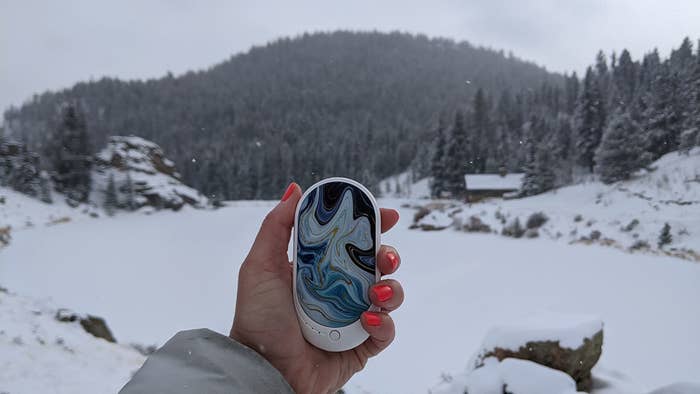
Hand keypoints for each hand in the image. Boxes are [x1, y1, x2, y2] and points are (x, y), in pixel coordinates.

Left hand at [230, 182, 403, 393]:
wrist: (264, 369)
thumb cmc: (258, 320)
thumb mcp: (260, 266)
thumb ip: (277, 226)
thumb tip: (294, 189)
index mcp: (318, 269)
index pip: (351, 242)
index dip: (372, 226)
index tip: (386, 215)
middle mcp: (340, 290)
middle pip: (378, 264)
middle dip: (389, 255)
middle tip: (385, 256)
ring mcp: (352, 318)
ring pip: (390, 294)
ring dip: (392, 288)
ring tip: (375, 292)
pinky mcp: (361, 345)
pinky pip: (386, 330)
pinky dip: (384, 322)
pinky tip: (367, 319)